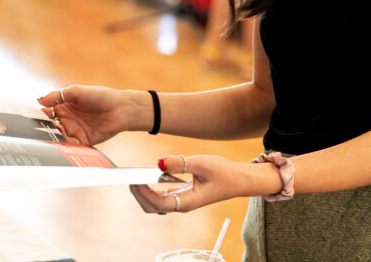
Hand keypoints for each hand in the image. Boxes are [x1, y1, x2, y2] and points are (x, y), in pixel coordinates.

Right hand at [37, 85, 140, 144]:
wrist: (121, 109)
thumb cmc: (100, 96)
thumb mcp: (77, 92)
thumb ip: (57, 96)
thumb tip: (39, 100)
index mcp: (64, 106)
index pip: (46, 112)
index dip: (38, 115)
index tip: (30, 118)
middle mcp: (67, 119)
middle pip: (50, 126)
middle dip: (43, 128)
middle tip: (36, 130)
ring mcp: (74, 131)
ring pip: (58, 136)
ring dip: (52, 137)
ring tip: (47, 136)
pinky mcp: (83, 141)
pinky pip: (70, 145)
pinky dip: (64, 145)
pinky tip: (60, 142)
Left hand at [130, 155, 280, 213]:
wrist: (239, 179)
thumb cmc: (225, 173)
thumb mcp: (203, 163)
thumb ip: (180, 163)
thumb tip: (158, 163)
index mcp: (188, 202)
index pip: (159, 203)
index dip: (144, 192)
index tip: (136, 179)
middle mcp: (182, 204)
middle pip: (152, 207)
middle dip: (139, 194)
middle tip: (130, 177)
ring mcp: (181, 200)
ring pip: (155, 203)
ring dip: (143, 191)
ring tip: (136, 175)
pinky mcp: (182, 194)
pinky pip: (161, 195)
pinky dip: (151, 187)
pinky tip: (150, 174)